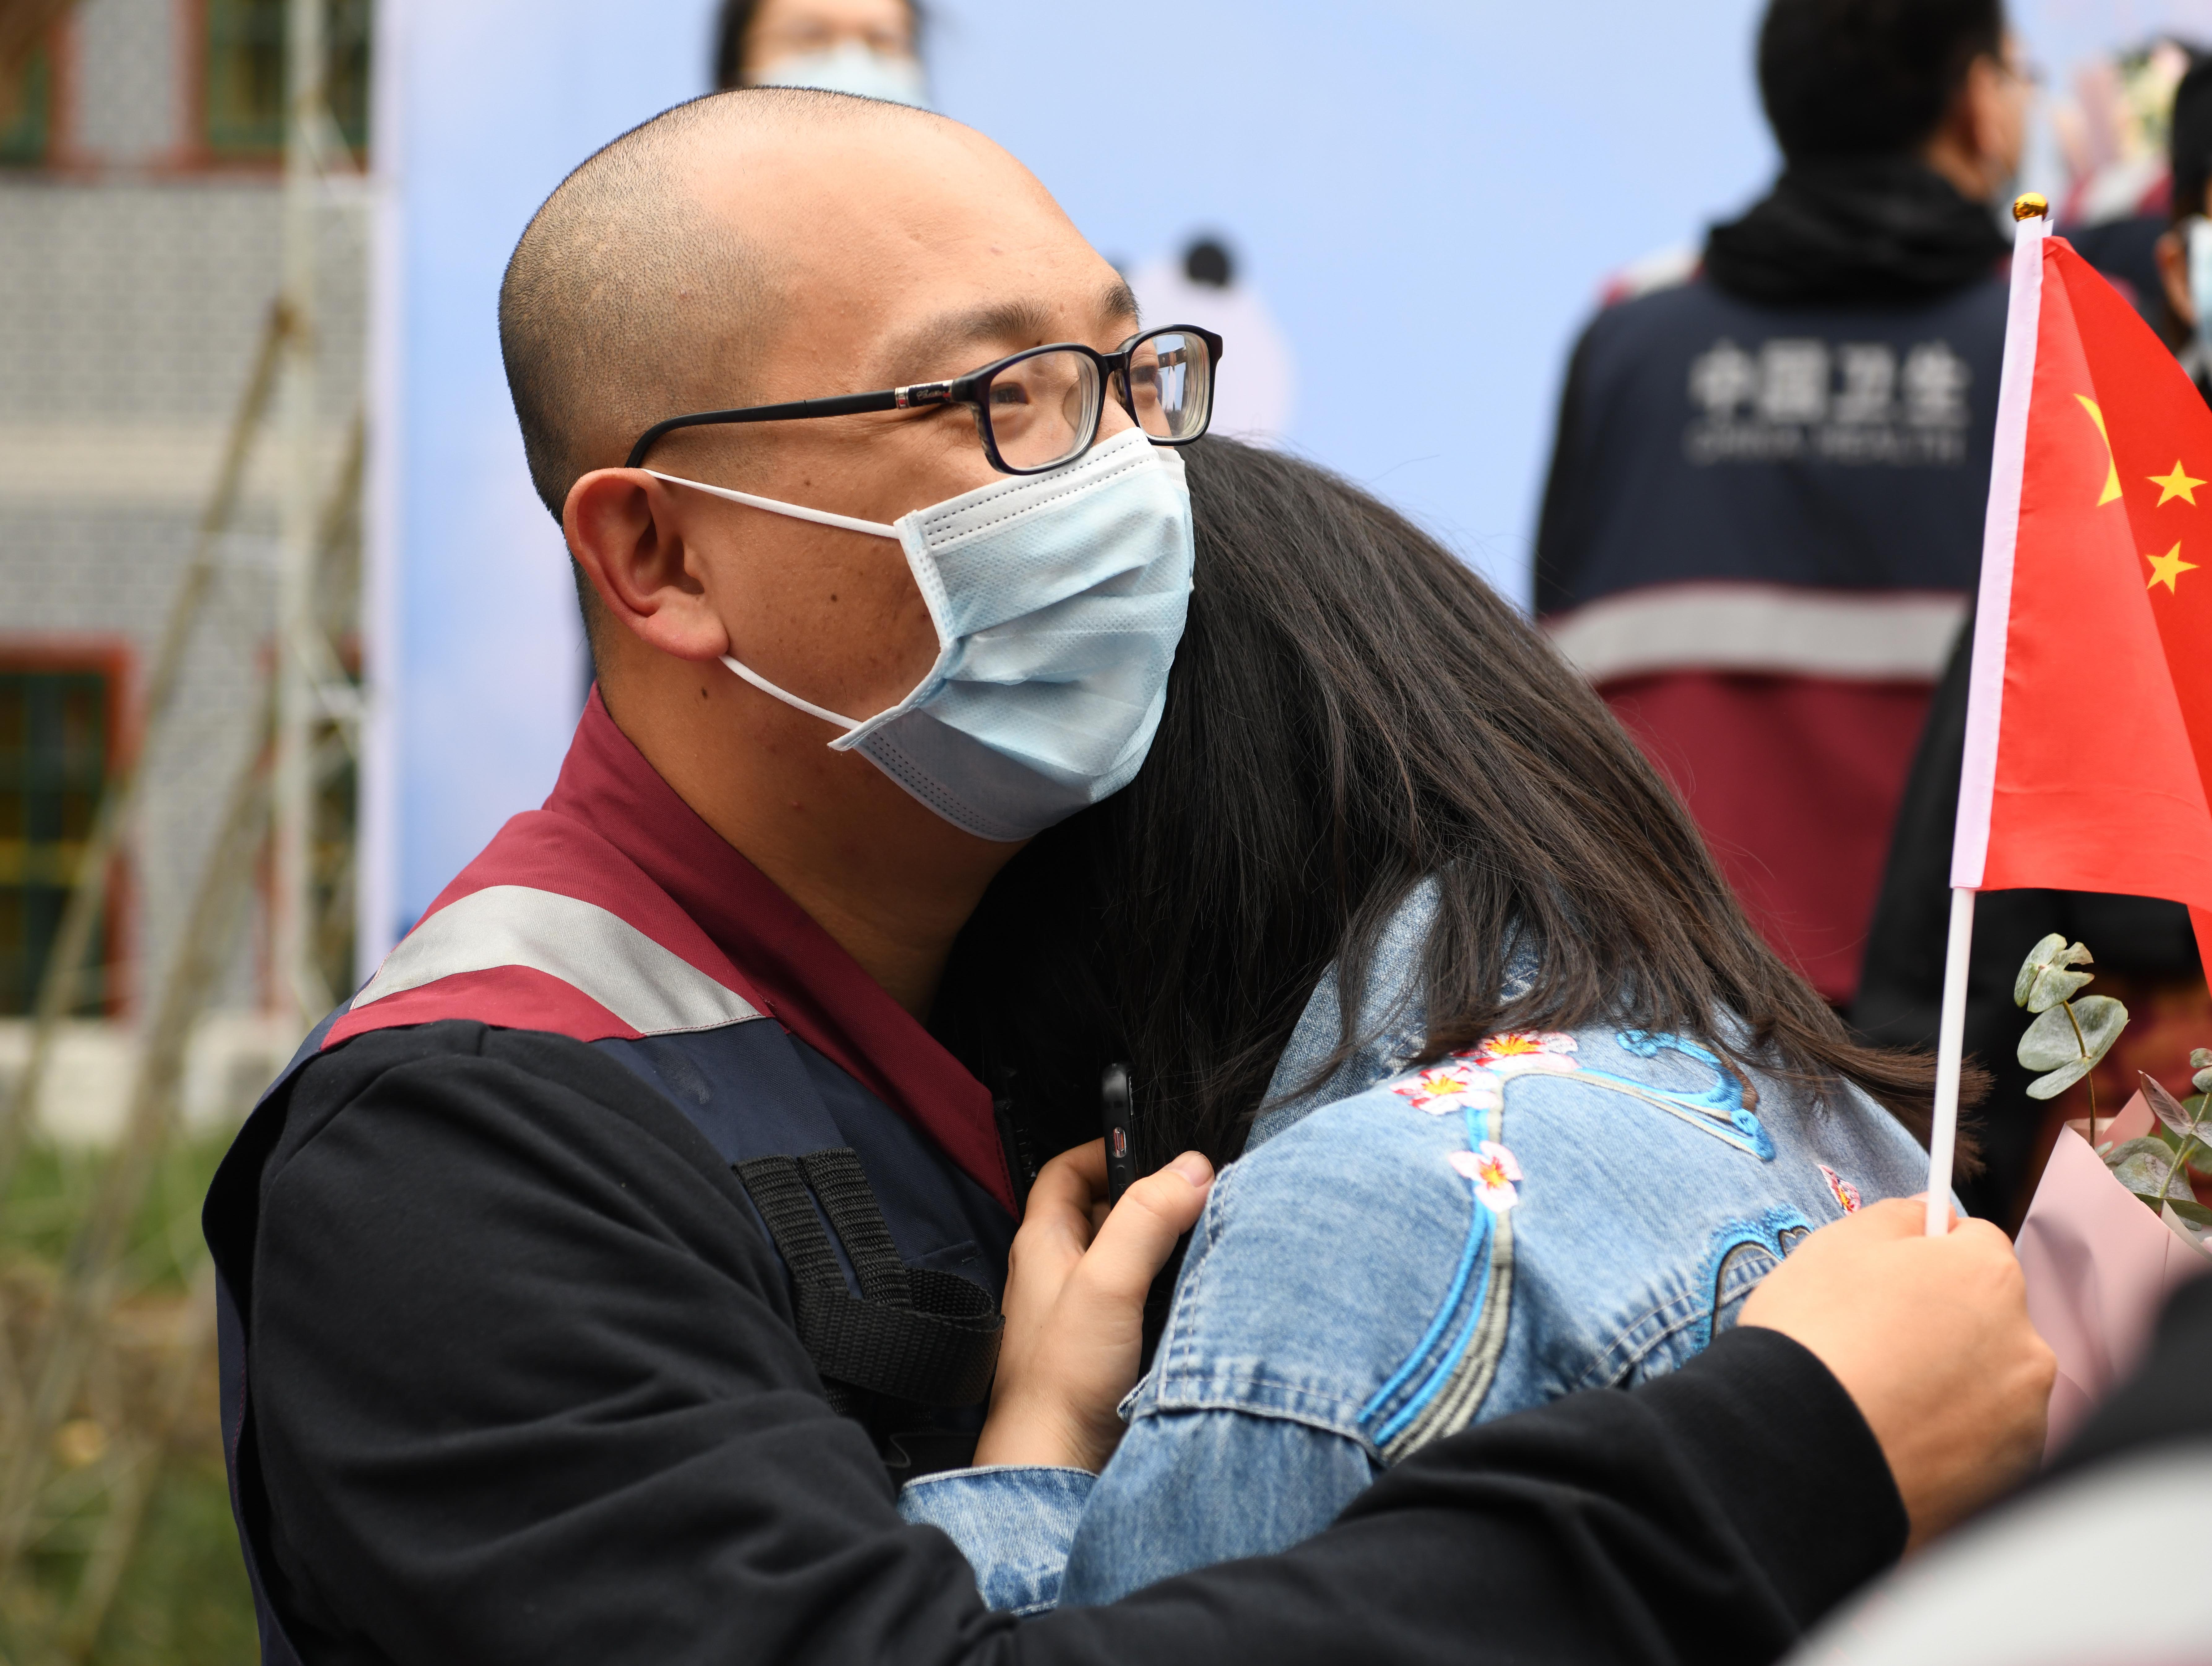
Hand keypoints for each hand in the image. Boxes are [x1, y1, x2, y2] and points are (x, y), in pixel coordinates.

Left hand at [972, 1139, 1212, 1472]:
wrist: (1057, 1466)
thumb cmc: (1062, 1380)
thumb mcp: (1108, 1282)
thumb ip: (1146, 1220)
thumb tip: (1191, 1168)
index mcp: (1044, 1243)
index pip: (1065, 1171)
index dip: (1104, 1148)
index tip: (1153, 1147)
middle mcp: (1060, 1271)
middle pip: (1106, 1211)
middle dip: (1150, 1198)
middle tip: (1196, 1195)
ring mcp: (1083, 1310)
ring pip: (1128, 1256)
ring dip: (1164, 1246)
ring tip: (1205, 1238)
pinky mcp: (1108, 1346)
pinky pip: (1140, 1299)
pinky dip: (1167, 1289)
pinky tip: (1196, 1293)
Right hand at [1739, 1196, 2053, 1550]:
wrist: (1800, 1453)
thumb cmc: (1816, 1340)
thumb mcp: (1836, 1245)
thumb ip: (1896, 1217)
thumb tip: (1929, 1215)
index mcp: (1989, 1277)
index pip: (1975, 1243)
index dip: (1929, 1255)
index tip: (1894, 1276)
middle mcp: (2027, 1345)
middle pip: (1987, 1317)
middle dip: (1945, 1322)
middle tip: (1877, 1342)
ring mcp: (2025, 1418)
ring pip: (1989, 1382)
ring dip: (1952, 1383)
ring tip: (1883, 1398)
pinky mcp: (2012, 1478)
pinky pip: (1985, 1443)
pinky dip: (1953, 1440)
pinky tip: (1900, 1439)